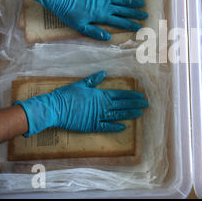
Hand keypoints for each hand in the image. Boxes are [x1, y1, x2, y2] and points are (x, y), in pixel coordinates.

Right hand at [14, 71, 147, 136]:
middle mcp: (102, 106)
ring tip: (140, 113)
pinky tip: (124, 127)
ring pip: (118, 115)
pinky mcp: (92, 126)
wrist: (55, 108)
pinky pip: (106, 127)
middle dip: (135, 104)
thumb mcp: (81, 84)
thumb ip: (93, 80)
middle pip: (122, 105)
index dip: (131, 95)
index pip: (120, 94)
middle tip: (146, 104)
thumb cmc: (67, 95)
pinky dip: (115, 127)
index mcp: (100, 95)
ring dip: (129, 114)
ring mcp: (98, 116)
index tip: (140, 96)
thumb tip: (104, 73)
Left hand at [18, 0, 147, 40]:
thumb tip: (107, 37)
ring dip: (131, 1)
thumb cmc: (69, 14)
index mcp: (101, 16)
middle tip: (145, 15)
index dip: (130, 25)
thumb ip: (94, 32)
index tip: (139, 27)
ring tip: (142, 3)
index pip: (120, 22)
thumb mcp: (80, 27)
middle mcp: (105, 6)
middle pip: (124, 10)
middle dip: (135, 13)